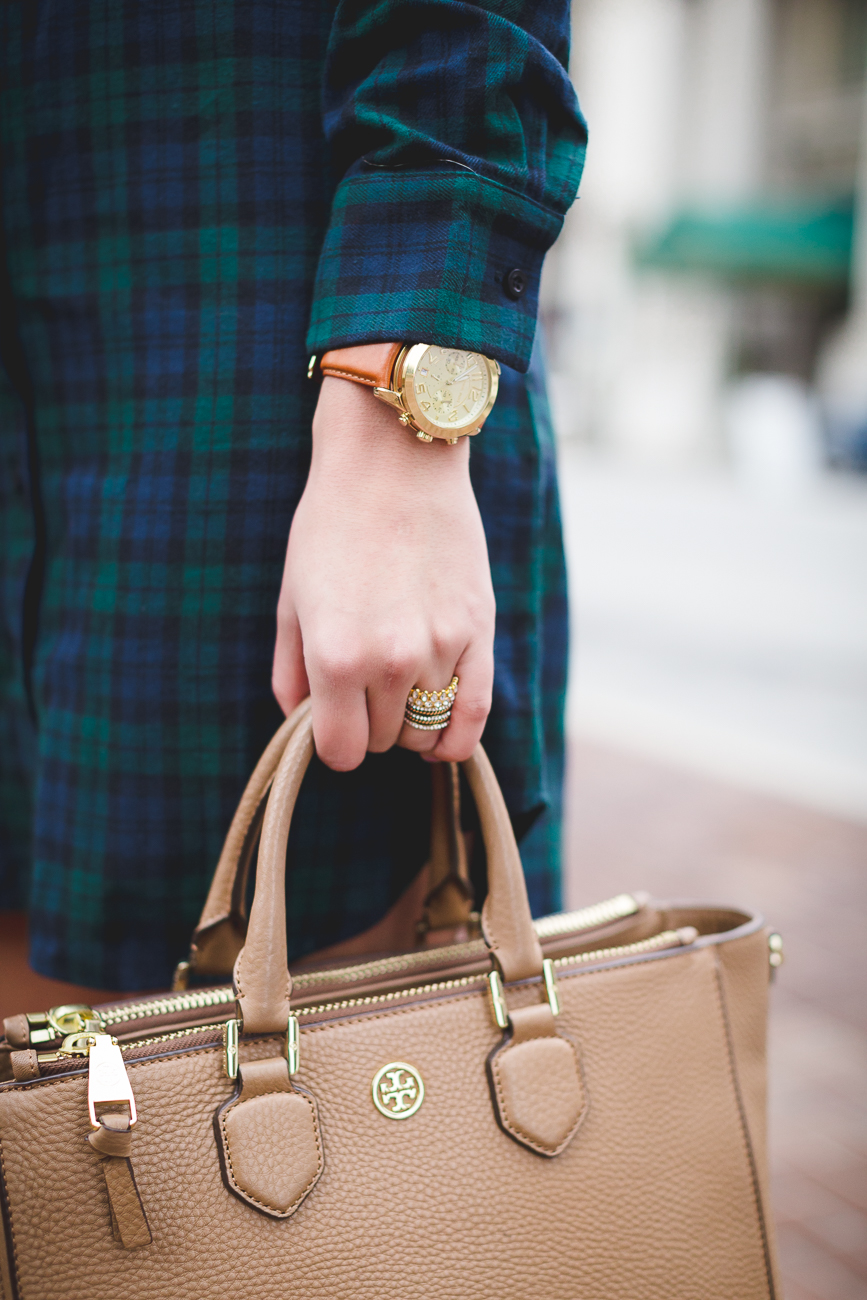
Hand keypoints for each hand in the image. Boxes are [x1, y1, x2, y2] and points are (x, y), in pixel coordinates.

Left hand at [272, 373, 495, 769]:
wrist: (394, 462)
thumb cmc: (331, 525)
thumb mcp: (292, 598)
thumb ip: (291, 672)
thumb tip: (302, 721)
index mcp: (336, 657)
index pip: (341, 752)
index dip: (334, 743)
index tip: (333, 719)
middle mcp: (391, 662)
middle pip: (383, 742)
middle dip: (368, 725)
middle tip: (362, 686)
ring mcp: (441, 650)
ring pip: (426, 731)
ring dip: (409, 723)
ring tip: (398, 690)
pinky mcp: (479, 633)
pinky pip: (475, 716)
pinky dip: (455, 736)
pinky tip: (441, 731)